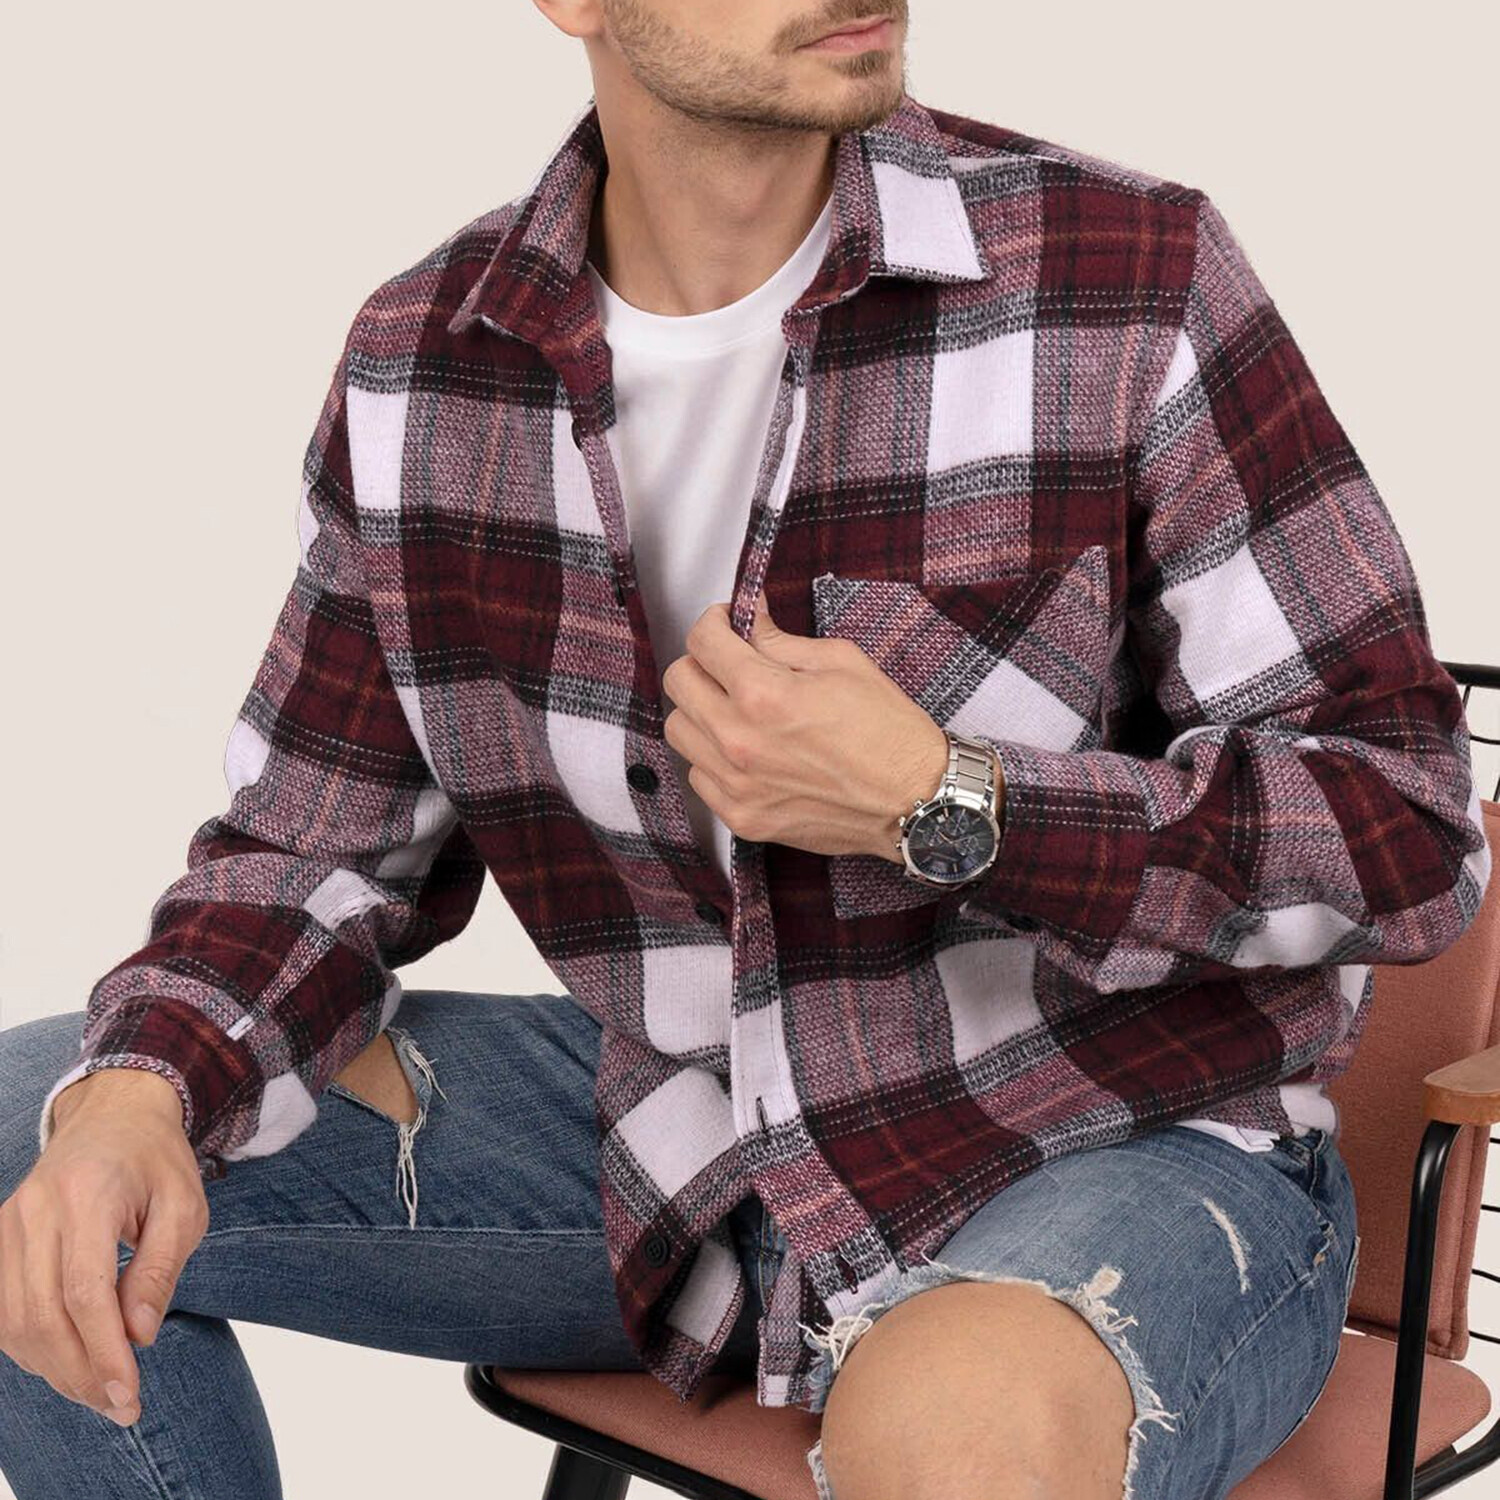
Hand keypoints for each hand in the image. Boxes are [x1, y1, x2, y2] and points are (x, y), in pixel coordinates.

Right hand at [0, 1067, 208, 1425]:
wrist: (115, 1115)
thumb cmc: (157, 1162)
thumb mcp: (184, 1206)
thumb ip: (160, 1269)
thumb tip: (139, 1336)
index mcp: (89, 1195)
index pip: (85, 1292)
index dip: (103, 1352)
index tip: (128, 1393)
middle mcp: (37, 1209)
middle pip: (43, 1315)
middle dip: (79, 1372)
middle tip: (118, 1405)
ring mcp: (9, 1223)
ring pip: (14, 1320)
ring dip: (53, 1367)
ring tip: (98, 1391)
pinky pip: (3, 1309)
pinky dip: (31, 1346)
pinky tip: (69, 1361)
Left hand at [660, 592, 950, 860]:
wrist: (915, 801)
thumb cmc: (889, 731)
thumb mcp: (841, 662)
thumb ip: (781, 640)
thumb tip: (750, 621)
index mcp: (763, 694)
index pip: (701, 641)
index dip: (714, 622)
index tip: (727, 624)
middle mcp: (739, 740)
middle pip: (678, 683)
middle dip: (702, 662)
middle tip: (730, 664)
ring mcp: (737, 784)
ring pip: (680, 731)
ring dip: (702, 711)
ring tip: (736, 710)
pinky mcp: (743, 817)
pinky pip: (699, 777)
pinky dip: (713, 758)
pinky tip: (747, 752)